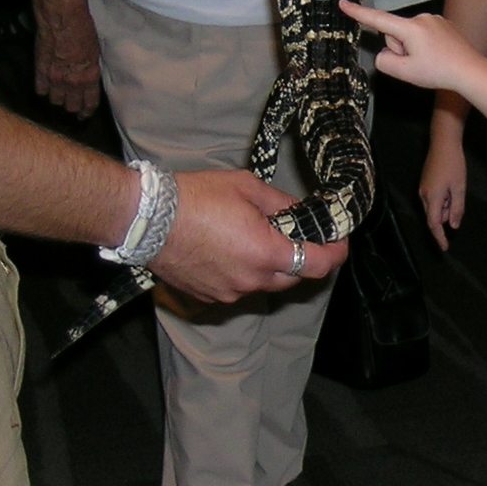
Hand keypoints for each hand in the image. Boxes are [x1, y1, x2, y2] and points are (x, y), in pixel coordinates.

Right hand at [31, 0, 100, 116]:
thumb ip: (90, 69)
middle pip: (70, 106)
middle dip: (72, 106)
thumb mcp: (95, 51)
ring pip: (55, 100)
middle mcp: (72, 82)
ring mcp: (55, 78)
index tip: (84, 115)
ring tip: (58, 92)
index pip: (89, 103)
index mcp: (89, 77)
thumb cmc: (83, 29)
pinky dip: (43, 89)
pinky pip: (40, 90)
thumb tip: (89, 78)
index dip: (86, 111)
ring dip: (57, 97)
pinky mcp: (40, 71)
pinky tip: (45, 85)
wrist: (62, 18)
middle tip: (71, 103)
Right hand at [152, 168, 346, 302]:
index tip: (339, 242)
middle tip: (293, 233)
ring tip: (251, 238)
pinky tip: (227, 250)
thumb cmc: (194, 198)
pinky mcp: (210, 297)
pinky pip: (238, 288)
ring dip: (268, 266)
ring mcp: (230, 293)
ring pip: (264, 284)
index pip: (318, 265)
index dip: (335, 253)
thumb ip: (281, 203)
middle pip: (293, 277)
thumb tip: (300, 210)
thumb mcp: (246, 187)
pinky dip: (242, 273)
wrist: (146, 220)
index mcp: (266, 253)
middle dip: (300, 258)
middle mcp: (252, 280)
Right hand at [343, 2, 484, 92]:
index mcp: (410, 27)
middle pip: (395, 35)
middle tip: (419, 65)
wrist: (470, 71)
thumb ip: (384, 61)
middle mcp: (422, 18)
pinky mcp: (443, 24)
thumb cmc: (438, 72)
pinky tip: (439, 56)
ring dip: (414, 49)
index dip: (357, 13)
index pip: (377, 19)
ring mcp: (434, 20)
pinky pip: (424, 35)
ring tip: (431, 61)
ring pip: (410, 36)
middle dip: (401, 50)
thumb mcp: (404, 72)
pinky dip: (426, 46)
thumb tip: (385, 53)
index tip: (343, 3)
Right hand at [419, 137, 469, 251]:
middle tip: (458, 206)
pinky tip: (451, 189)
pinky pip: (433, 199)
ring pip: (434, 207)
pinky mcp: (425, 183)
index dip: (439, 237)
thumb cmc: (454, 165)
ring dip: (446, 207)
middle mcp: (423, 195)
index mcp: (432, 198)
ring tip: (456, 190)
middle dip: (445, 218)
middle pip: (434, 216)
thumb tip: (453, 225)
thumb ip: (456, 208)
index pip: (434, 224)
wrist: (443, 143)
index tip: (445, 248)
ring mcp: (423, 189)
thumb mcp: (459, 188)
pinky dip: (443, 200)